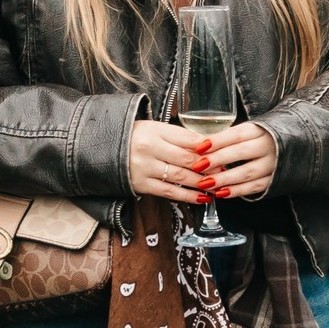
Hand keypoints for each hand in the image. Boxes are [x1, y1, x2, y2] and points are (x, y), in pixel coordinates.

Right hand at [130, 121, 278, 204]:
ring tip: (219, 185)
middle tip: (226, 170)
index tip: (224, 152)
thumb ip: (179, 137)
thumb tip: (207, 146)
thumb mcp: (155, 129)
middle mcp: (150, 148)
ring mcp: (145, 167)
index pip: (188, 138)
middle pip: (187, 158)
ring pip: (181, 176)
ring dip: (203, 182)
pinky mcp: (142, 184)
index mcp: (155, 130)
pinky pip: (169, 192)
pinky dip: (188, 196)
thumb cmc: (135, 137)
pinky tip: (203, 198)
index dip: (208, 147)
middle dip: (210, 166)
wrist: (102, 149)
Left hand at [197, 121, 277, 200]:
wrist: (294, 146)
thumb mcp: (249, 131)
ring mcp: (273, 163)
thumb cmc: (262, 137)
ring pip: (247, 172)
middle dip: (218, 159)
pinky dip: (237, 191)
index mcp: (259, 130)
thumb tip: (201, 145)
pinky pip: (254, 187)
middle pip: (240, 152)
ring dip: (224, 179)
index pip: (236, 134)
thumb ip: (229, 138)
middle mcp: (268, 145)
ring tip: (206, 183)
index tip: (200, 147)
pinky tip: (221, 193)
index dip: (217, 140)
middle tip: (199, 166)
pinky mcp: (275, 179)